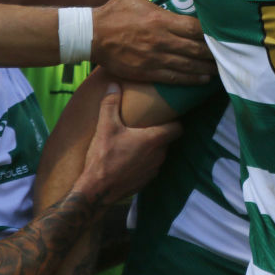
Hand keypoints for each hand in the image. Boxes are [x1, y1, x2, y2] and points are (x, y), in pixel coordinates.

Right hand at [76, 82, 182, 205]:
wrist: (97, 191)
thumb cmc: (103, 157)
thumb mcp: (105, 127)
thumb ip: (110, 104)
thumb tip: (113, 84)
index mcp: (154, 140)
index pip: (178, 128)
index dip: (175, 120)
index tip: (169, 114)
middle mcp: (159, 155)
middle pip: (167, 140)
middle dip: (160, 132)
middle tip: (148, 124)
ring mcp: (153, 170)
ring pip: (159, 154)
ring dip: (151, 148)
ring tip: (137, 140)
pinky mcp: (146, 181)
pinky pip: (150, 167)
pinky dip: (144, 161)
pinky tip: (130, 158)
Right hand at [91, 0, 215, 84]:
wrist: (91, 35)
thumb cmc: (114, 10)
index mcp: (161, 20)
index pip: (194, 28)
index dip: (211, 32)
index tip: (224, 33)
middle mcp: (161, 40)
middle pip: (195, 48)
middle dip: (214, 52)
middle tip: (230, 53)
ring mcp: (155, 58)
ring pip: (188, 65)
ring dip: (207, 68)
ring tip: (222, 69)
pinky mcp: (147, 72)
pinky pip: (174, 78)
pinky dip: (191, 79)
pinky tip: (203, 79)